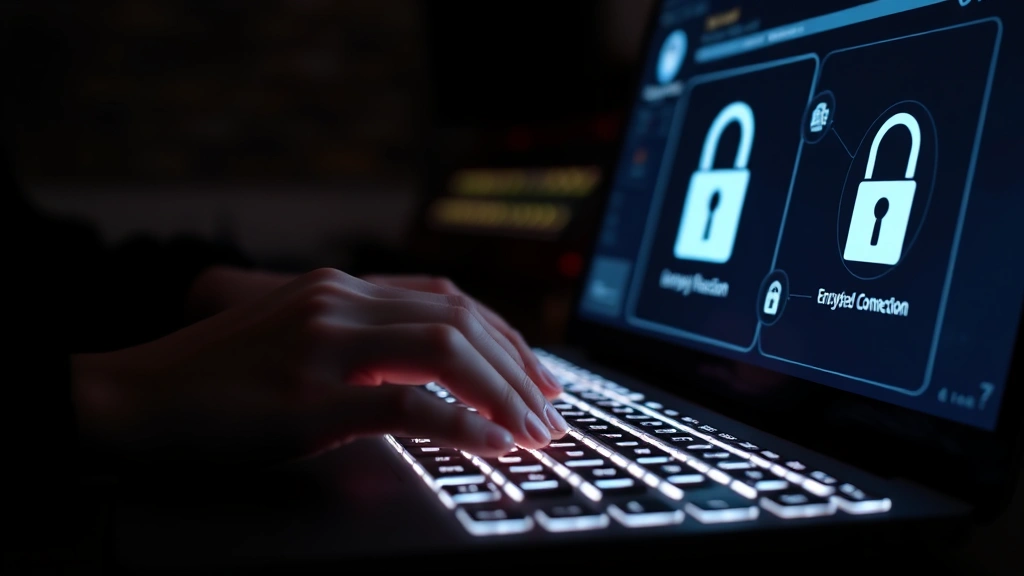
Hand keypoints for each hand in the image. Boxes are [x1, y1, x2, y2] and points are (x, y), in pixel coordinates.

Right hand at [73, 268, 568, 466]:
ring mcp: (323, 346)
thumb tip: (429, 374)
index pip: (449, 298)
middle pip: (461, 320)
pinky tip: (490, 445)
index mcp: (339, 287)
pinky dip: (462, 425)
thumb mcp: (294, 338)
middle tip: (551, 409)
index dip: (504, 335)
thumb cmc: (215, 378)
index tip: (536, 373)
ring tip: (533, 431)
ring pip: (447, 352)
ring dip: (503, 394)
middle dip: (520, 367)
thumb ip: (357, 340)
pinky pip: (408, 405)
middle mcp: (338, 302)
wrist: (131, 397)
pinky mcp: (308, 398)